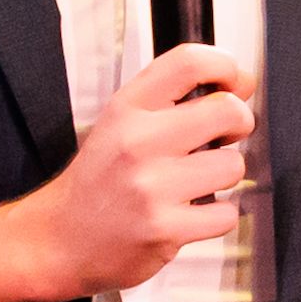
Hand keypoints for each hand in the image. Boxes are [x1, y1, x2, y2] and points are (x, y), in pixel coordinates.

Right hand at [0, 47, 254, 301]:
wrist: (59, 239)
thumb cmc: (95, 182)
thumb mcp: (120, 125)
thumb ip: (173, 100)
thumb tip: (241, 83)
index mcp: (127, 109)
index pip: (190, 62)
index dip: (226, 67)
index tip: (233, 83)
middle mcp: (138, 142)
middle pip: (227, 110)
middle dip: (238, 123)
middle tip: (224, 137)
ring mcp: (151, 187)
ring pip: (233, 165)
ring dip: (223, 176)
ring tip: (195, 183)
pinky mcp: (165, 229)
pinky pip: (225, 213)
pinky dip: (215, 217)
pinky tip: (190, 214)